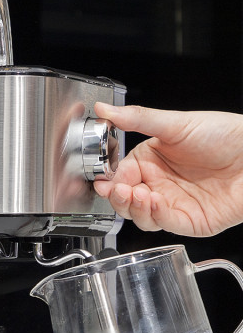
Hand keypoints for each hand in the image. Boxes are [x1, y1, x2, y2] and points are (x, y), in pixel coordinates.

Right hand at [93, 102, 242, 235]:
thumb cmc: (227, 135)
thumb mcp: (177, 124)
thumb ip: (138, 119)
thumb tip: (104, 110)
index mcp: (151, 162)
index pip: (121, 176)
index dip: (111, 180)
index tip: (105, 180)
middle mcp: (160, 184)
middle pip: (126, 200)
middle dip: (118, 197)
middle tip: (118, 190)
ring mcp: (174, 204)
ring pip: (140, 216)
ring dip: (133, 208)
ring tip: (137, 195)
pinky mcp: (191, 221)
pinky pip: (165, 223)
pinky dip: (154, 215)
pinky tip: (153, 201)